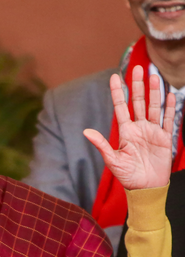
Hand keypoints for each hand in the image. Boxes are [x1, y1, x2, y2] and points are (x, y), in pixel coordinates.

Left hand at [83, 65, 174, 189]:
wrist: (145, 188)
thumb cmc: (127, 176)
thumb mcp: (112, 160)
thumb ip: (101, 144)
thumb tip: (85, 131)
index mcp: (125, 132)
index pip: (121, 107)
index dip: (118, 92)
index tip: (114, 76)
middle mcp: (138, 129)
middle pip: (138, 102)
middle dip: (137, 85)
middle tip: (138, 67)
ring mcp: (152, 132)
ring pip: (154, 107)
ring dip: (154, 92)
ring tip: (154, 75)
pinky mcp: (165, 139)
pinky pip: (168, 120)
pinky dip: (170, 108)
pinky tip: (170, 95)